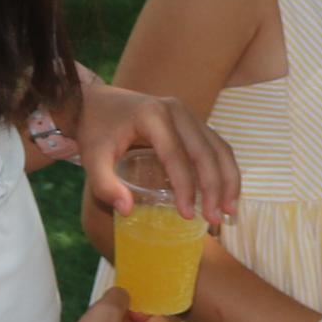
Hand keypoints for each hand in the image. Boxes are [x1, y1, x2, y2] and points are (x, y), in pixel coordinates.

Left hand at [69, 79, 239, 227]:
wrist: (96, 103)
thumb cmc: (96, 131)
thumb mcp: (93, 158)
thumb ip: (105, 185)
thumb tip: (128, 210)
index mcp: (152, 115)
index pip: (175, 155)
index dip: (184, 186)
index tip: (186, 215)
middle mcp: (177, 110)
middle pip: (204, 151)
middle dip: (214, 187)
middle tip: (214, 219)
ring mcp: (188, 114)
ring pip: (218, 147)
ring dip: (228, 179)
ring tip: (228, 211)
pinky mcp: (193, 122)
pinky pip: (216, 145)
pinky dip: (225, 169)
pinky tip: (226, 194)